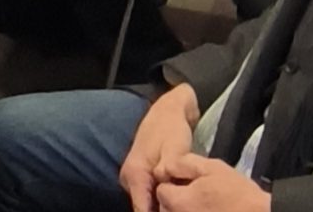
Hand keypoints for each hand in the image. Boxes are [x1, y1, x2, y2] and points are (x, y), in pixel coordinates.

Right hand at [120, 84, 198, 211]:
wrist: (167, 110)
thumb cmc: (171, 128)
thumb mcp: (175, 149)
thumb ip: (168, 170)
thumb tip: (166, 190)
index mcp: (134, 174)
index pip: (142, 209)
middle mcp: (129, 179)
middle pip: (145, 207)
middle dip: (162, 210)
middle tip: (183, 208)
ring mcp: (134, 179)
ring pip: (148, 200)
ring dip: (163, 204)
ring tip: (182, 204)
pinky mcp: (141, 177)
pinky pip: (151, 194)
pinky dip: (163, 198)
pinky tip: (178, 197)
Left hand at [155, 154, 269, 211]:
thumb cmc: (238, 192)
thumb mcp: (213, 168)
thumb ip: (184, 164)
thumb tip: (164, 168)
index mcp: (179, 202)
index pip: (161, 190)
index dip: (173, 184)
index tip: (187, 183)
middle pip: (165, 208)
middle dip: (175, 200)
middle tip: (197, 195)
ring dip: (184, 210)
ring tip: (204, 205)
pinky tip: (209, 211)